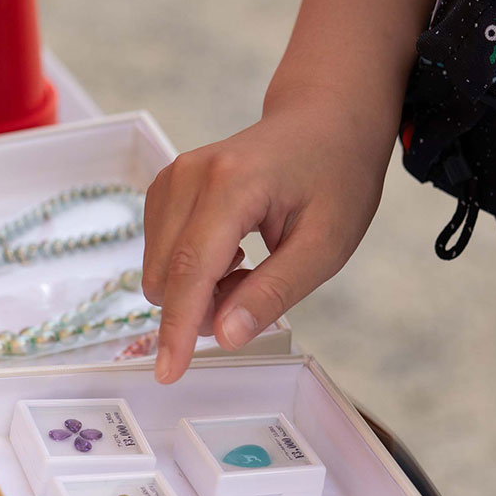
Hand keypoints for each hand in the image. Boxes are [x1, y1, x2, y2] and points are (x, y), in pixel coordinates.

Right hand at [142, 88, 391, 382]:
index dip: (178, 330)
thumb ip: (273, 291)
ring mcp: (171, 177)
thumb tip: (224, 336)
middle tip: (260, 284)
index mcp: (232, 185)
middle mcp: (188, 175)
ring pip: (160, 270)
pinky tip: (232, 252)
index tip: (168, 374)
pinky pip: (162, 254)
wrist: (324, 120)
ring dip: (200, 289)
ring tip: (251, 264)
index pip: (192, 271)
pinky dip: (193, 270)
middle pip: (167, 276)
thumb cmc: (335, 178)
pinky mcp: (165, 187)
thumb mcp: (325, 246)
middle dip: (204, 306)